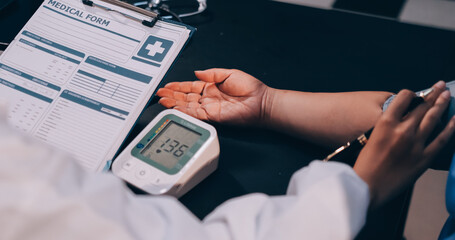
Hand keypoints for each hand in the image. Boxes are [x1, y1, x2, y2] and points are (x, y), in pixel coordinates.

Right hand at [157, 68, 269, 124]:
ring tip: (162, 101)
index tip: (167, 86)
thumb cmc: (250, 88)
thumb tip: (197, 71)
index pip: (190, 87)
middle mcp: (208, 98)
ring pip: (188, 106)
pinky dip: (185, 112)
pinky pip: (196, 114)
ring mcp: (210, 108)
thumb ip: (212, 73)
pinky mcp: (213, 116)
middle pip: (186, 97)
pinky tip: (175, 109)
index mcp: (211, 87)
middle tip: (159, 94)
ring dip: (174, 104)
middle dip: (172, 96)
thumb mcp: (229, 73)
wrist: (261, 102)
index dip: (178, 86)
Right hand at [353, 81, 454, 207]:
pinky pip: (441, 139)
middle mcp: (403, 130)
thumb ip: (387, 127)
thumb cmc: (365, 164)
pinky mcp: (424, 157)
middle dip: (432, 94)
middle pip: (422, 106)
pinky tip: (454, 119)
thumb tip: (399, 120)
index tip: (415, 93)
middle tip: (439, 87)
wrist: (368, 185)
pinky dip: (450, 128)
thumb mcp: (370, 137)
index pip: (403, 98)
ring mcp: (416, 144)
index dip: (411, 93)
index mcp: (386, 123)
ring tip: (447, 94)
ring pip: (433, 118)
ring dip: (442, 104)